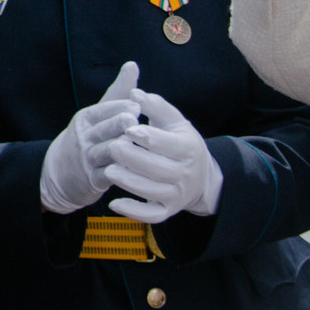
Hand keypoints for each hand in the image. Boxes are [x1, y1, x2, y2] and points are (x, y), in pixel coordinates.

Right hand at [39, 60, 142, 213]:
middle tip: (134, 120)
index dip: (120, 107)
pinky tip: (140, 170)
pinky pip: (110, 176)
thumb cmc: (87, 137)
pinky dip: (123, 173)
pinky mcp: (93, 180)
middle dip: (119, 124)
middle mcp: (84, 137)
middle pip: (104, 129)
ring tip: (140, 146)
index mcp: (86, 118)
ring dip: (124, 149)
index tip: (137, 104)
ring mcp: (87, 159)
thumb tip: (133, 64)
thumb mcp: (97, 113)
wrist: (59, 172)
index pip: (103, 110)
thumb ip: (118, 91)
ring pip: (107, 152)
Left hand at [100, 89, 224, 222]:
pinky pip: (151, 215)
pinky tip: (113, 202)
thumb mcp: (173, 121)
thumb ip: (155, 106)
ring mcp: (177, 195)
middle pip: (158, 169)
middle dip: (133, 159)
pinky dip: (133, 212)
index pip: (169, 144)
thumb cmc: (179, 141)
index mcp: (189, 148)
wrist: (200, 177)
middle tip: (112, 147)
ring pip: (152, 192)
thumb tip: (134, 93)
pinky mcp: (167, 210)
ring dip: (129, 183)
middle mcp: (185, 174)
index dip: (149, 137)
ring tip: (108, 170)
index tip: (128, 128)